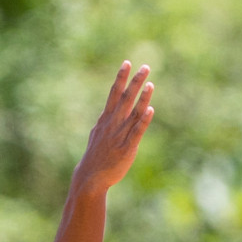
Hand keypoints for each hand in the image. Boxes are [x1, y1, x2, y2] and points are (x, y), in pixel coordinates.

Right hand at [73, 61, 153, 192]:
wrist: (90, 178)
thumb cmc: (95, 157)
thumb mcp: (98, 135)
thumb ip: (105, 122)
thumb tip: (107, 112)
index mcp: (106, 119)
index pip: (114, 94)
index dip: (120, 78)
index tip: (127, 63)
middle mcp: (113, 124)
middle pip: (125, 98)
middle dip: (135, 81)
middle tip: (145, 66)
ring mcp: (120, 135)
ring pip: (133, 112)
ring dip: (142, 98)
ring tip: (151, 83)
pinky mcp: (127, 148)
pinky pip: (137, 132)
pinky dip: (143, 120)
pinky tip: (150, 109)